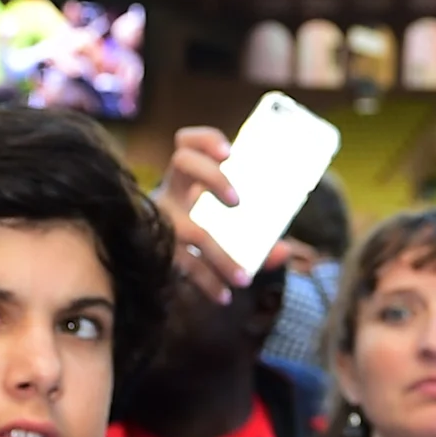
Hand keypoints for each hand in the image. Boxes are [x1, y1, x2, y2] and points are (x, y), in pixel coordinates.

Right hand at [154, 124, 242, 303]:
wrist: (152, 263)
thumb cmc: (201, 236)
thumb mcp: (229, 232)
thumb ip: (259, 238)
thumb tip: (284, 251)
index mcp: (186, 178)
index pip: (187, 143)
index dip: (205, 140)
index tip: (229, 153)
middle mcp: (170, 192)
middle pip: (184, 163)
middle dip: (214, 177)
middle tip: (238, 202)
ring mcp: (161, 219)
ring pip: (189, 229)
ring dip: (222, 255)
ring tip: (244, 279)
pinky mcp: (159, 250)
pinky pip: (184, 265)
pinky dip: (208, 283)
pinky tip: (224, 296)